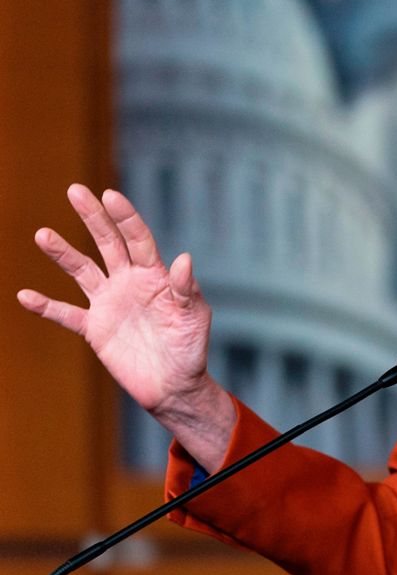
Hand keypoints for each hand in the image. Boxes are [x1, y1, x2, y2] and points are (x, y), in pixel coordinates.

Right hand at [17, 185, 228, 434]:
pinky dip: (46, 306)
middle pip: (107, 243)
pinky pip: (67, 314)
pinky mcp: (95, 329)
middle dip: (92, 217)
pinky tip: (24, 295)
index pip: (138, 239)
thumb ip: (186, 289)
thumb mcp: (194, 316)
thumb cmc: (191, 348)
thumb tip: (184, 258)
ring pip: (82, 271)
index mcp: (155, 276)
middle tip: (75, 190)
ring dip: (63, 254)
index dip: (125, 218)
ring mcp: (110, 304)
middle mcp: (129, 283)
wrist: (175, 384)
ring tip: (42, 234)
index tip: (110, 195)